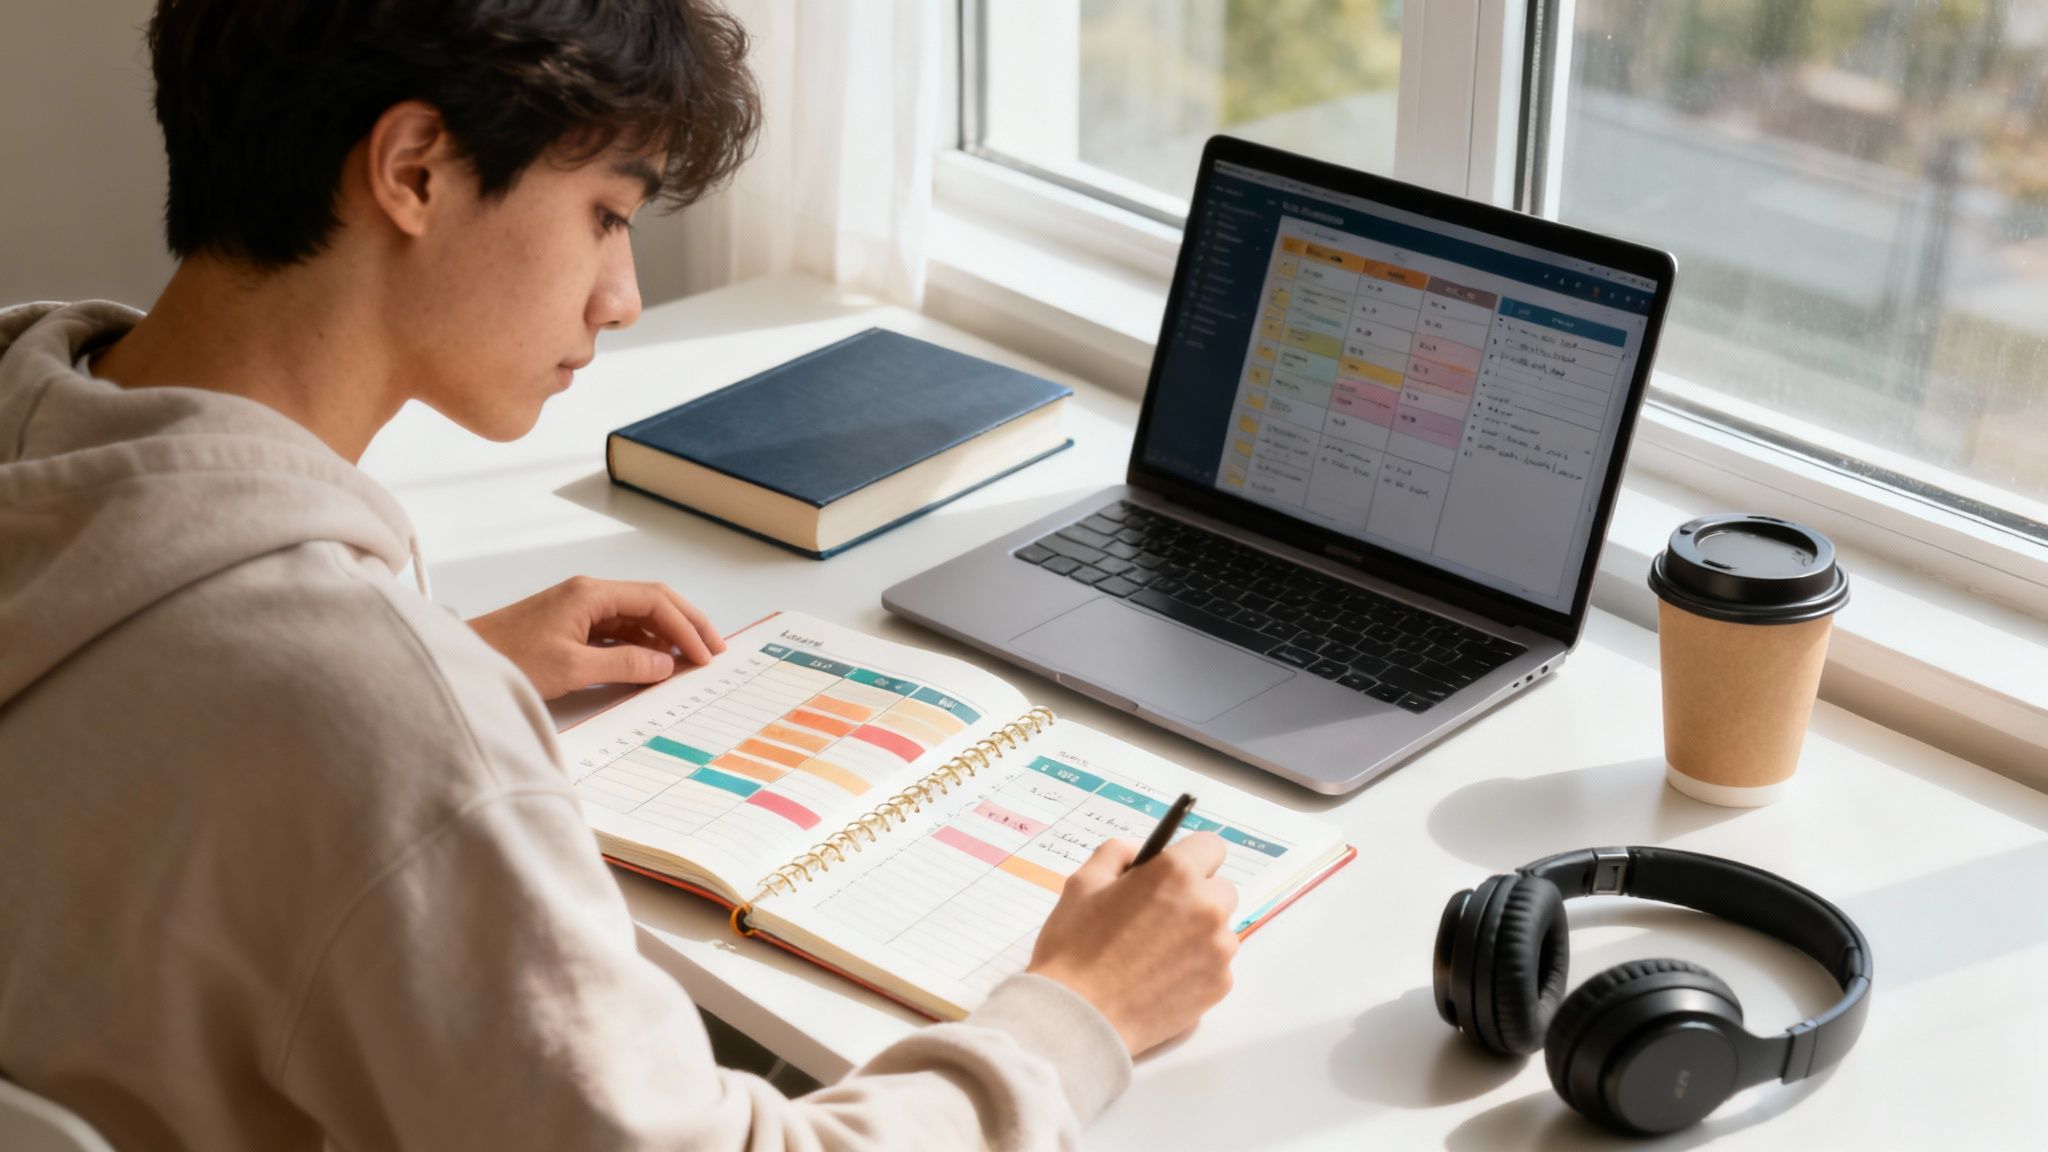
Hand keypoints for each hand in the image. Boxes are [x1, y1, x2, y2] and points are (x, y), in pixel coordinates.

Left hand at [467, 576, 725, 699]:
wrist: (464, 661)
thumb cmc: (508, 658)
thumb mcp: (573, 668)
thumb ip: (625, 665)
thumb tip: (665, 666)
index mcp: (591, 593)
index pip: (654, 601)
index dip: (685, 627)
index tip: (704, 655)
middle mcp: (589, 594)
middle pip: (652, 602)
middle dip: (686, 625)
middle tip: (713, 650)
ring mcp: (580, 610)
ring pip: (637, 617)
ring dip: (665, 637)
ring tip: (689, 662)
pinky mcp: (571, 627)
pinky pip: (619, 632)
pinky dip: (642, 646)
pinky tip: (654, 664)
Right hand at [1026, 833, 1239, 1055]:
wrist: (1078, 1017)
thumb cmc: (1074, 949)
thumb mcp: (1083, 882)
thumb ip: (1116, 853)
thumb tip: (1140, 853)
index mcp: (1175, 874)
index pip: (1211, 847)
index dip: (1191, 858)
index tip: (1175, 873)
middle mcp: (1206, 907)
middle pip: (1221, 890)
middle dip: (1196, 897)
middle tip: (1159, 916)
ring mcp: (1218, 949)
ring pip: (1220, 930)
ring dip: (1198, 933)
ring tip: (1155, 953)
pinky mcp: (1219, 985)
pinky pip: (1217, 965)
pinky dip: (1197, 967)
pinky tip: (1160, 977)